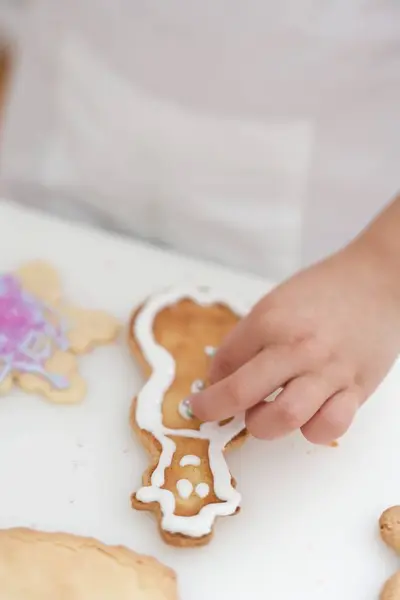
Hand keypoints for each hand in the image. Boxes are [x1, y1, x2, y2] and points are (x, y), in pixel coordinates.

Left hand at [190, 237, 399, 443]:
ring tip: (262, 415)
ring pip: (283, 417)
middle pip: (240, 394)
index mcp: (270, 321)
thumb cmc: (324, 290)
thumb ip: (248, 339)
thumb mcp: (275, 303)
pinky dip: (311, 430)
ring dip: (262, 426)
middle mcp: (296, 347)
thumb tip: (222, 376)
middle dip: (214, 409)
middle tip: (209, 412)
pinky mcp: (355, 388)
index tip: (209, 390)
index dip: (209, 382)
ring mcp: (327, 370)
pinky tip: (306, 418)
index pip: (222, 363)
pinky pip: (329, 426)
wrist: (377, 279)